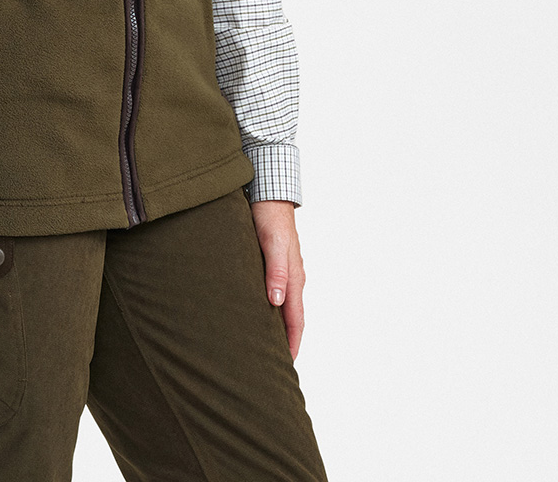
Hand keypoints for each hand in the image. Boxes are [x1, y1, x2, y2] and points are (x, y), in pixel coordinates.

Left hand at [251, 199, 305, 358]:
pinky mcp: (274, 262)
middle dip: (288, 340)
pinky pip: (277, 291)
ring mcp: (286, 270)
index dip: (293, 342)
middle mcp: (293, 277)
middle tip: (277, 363)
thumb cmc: (270, 217)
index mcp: (294, 278)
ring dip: (280, 325)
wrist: (269, 193)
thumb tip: (276, 302)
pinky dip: (273, 307)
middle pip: (293, 316)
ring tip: (268, 343)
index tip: (288, 364)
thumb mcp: (272, 244)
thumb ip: (276, 272)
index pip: (296, 319)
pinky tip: (261, 310)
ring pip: (285, 305)